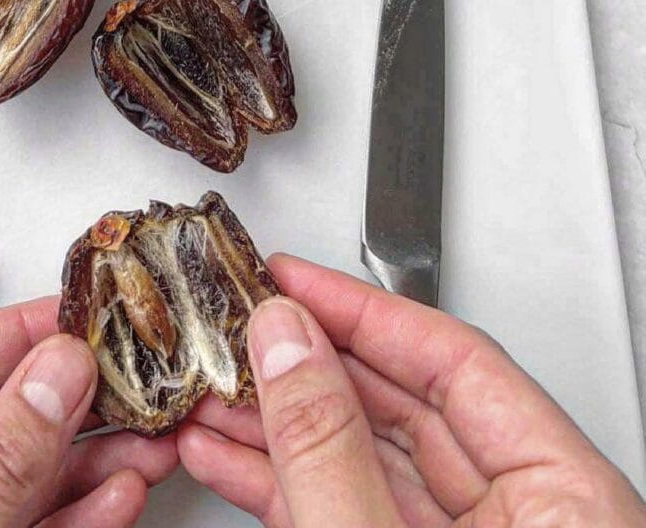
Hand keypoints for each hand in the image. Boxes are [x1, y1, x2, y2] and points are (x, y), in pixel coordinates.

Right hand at [179, 254, 645, 526]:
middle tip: (235, 325)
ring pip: (360, 462)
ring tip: (210, 388)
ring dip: (275, 425)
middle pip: (400, 403)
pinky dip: (282, 486)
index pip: (455, 357)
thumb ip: (331, 452)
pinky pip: (342, 514)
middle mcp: (524, 520)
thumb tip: (285, 344)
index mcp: (567, 500)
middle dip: (300, 366)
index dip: (360, 306)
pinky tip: (226, 456)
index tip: (287, 274)